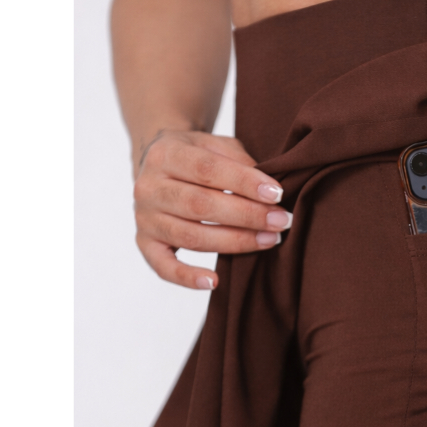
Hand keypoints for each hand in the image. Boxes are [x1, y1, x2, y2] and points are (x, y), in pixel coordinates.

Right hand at [133, 129, 289, 288]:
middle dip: (247, 215)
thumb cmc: (197, 157)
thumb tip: (270, 190)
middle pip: (200, 205)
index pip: (207, 169)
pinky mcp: (145, 243)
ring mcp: (145, 217)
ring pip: (190, 236)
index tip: (277, 194)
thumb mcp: (216, 145)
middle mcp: (149, 186)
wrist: (158, 166)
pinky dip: (187, 277)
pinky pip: (163, 266)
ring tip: (269, 240)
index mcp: (167, 153)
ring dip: (234, 242)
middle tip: (281, 221)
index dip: (244, 182)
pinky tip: (214, 281)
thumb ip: (239, 161)